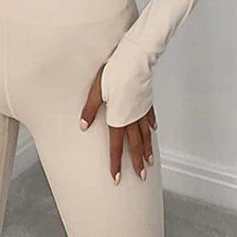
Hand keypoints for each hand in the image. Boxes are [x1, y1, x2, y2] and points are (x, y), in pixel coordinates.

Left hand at [79, 63, 157, 184]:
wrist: (135, 59)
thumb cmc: (114, 73)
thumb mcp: (96, 91)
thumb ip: (90, 110)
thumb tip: (83, 126)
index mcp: (118, 118)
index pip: (116, 146)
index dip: (116, 163)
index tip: (117, 178)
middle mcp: (132, 118)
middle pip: (135, 145)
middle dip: (136, 162)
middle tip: (141, 176)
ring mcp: (142, 110)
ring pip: (145, 134)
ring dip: (146, 149)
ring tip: (149, 162)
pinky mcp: (147, 100)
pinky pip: (150, 117)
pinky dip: (151, 127)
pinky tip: (153, 131)